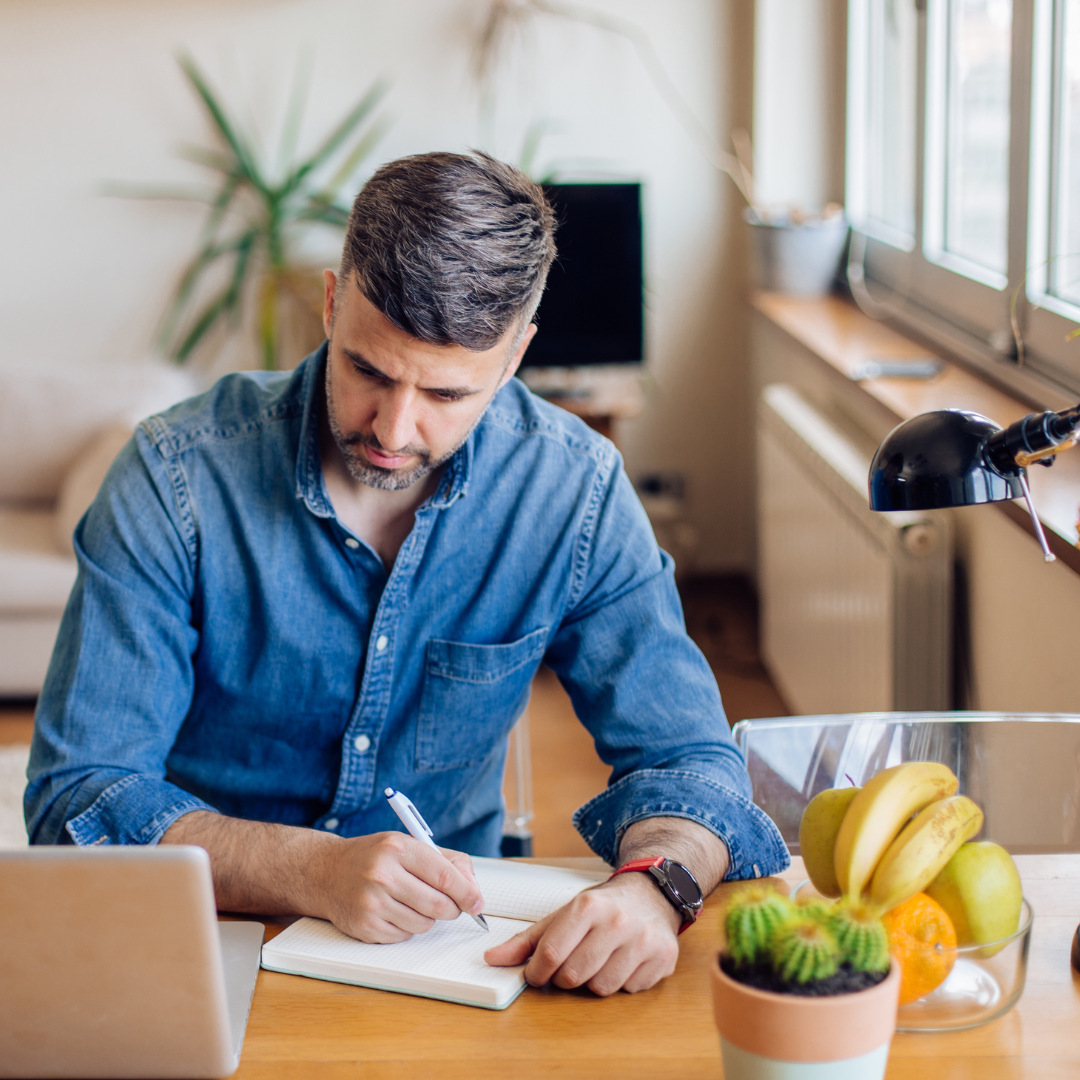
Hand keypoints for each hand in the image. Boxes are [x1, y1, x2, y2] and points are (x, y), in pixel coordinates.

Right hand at [313, 831, 483, 943]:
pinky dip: (408, 928)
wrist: (325, 872)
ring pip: (424, 924)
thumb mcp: (408, 844)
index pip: (444, 876)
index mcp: (398, 847)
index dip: (467, 893)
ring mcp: (371, 902)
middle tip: (452, 907)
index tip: (478, 903)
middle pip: (438, 905)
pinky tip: (395, 911)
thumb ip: (445, 861)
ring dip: (428, 919)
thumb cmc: (374, 857)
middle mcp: (383, 874)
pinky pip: (404, 936)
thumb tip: (473, 889)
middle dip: (453, 909)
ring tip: (414, 903)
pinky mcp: (365, 926)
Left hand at [483, 872, 680, 995]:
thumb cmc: (602, 907)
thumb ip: (528, 940)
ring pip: (601, 988)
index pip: (551, 954)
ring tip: (598, 960)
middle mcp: (617, 922)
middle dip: (565, 977)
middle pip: (574, 976)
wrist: (651, 894)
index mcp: (588, 906)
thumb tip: (492, 958)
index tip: (536, 973)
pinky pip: (628, 990)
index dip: (537, 972)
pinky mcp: (663, 958)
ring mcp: (643, 941)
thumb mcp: (564, 914)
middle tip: (571, 963)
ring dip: (593, 981)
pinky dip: (621, 982)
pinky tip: (623, 962)